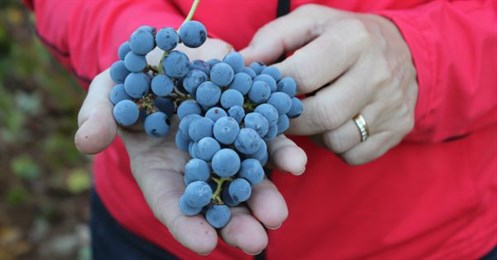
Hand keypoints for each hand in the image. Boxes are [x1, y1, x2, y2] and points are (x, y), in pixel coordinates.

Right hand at [74, 38, 306, 254]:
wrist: (173, 55)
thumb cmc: (135, 80)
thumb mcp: (110, 94)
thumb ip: (100, 116)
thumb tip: (87, 141)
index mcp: (161, 170)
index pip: (172, 205)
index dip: (186, 224)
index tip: (203, 243)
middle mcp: (198, 166)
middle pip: (218, 201)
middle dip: (236, 223)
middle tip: (255, 241)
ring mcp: (226, 146)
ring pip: (248, 177)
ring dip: (265, 196)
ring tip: (277, 215)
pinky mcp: (249, 123)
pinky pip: (267, 140)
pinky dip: (281, 152)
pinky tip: (295, 163)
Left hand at [241, 4, 417, 164]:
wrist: (406, 50)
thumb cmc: (345, 35)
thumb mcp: (311, 22)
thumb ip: (273, 38)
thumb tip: (240, 64)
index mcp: (353, 39)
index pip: (303, 75)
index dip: (274, 90)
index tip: (260, 96)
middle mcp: (378, 73)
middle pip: (321, 114)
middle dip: (291, 122)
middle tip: (279, 118)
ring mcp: (392, 105)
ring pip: (337, 140)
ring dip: (314, 136)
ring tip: (312, 117)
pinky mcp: (398, 129)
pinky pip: (355, 155)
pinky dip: (336, 148)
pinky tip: (334, 127)